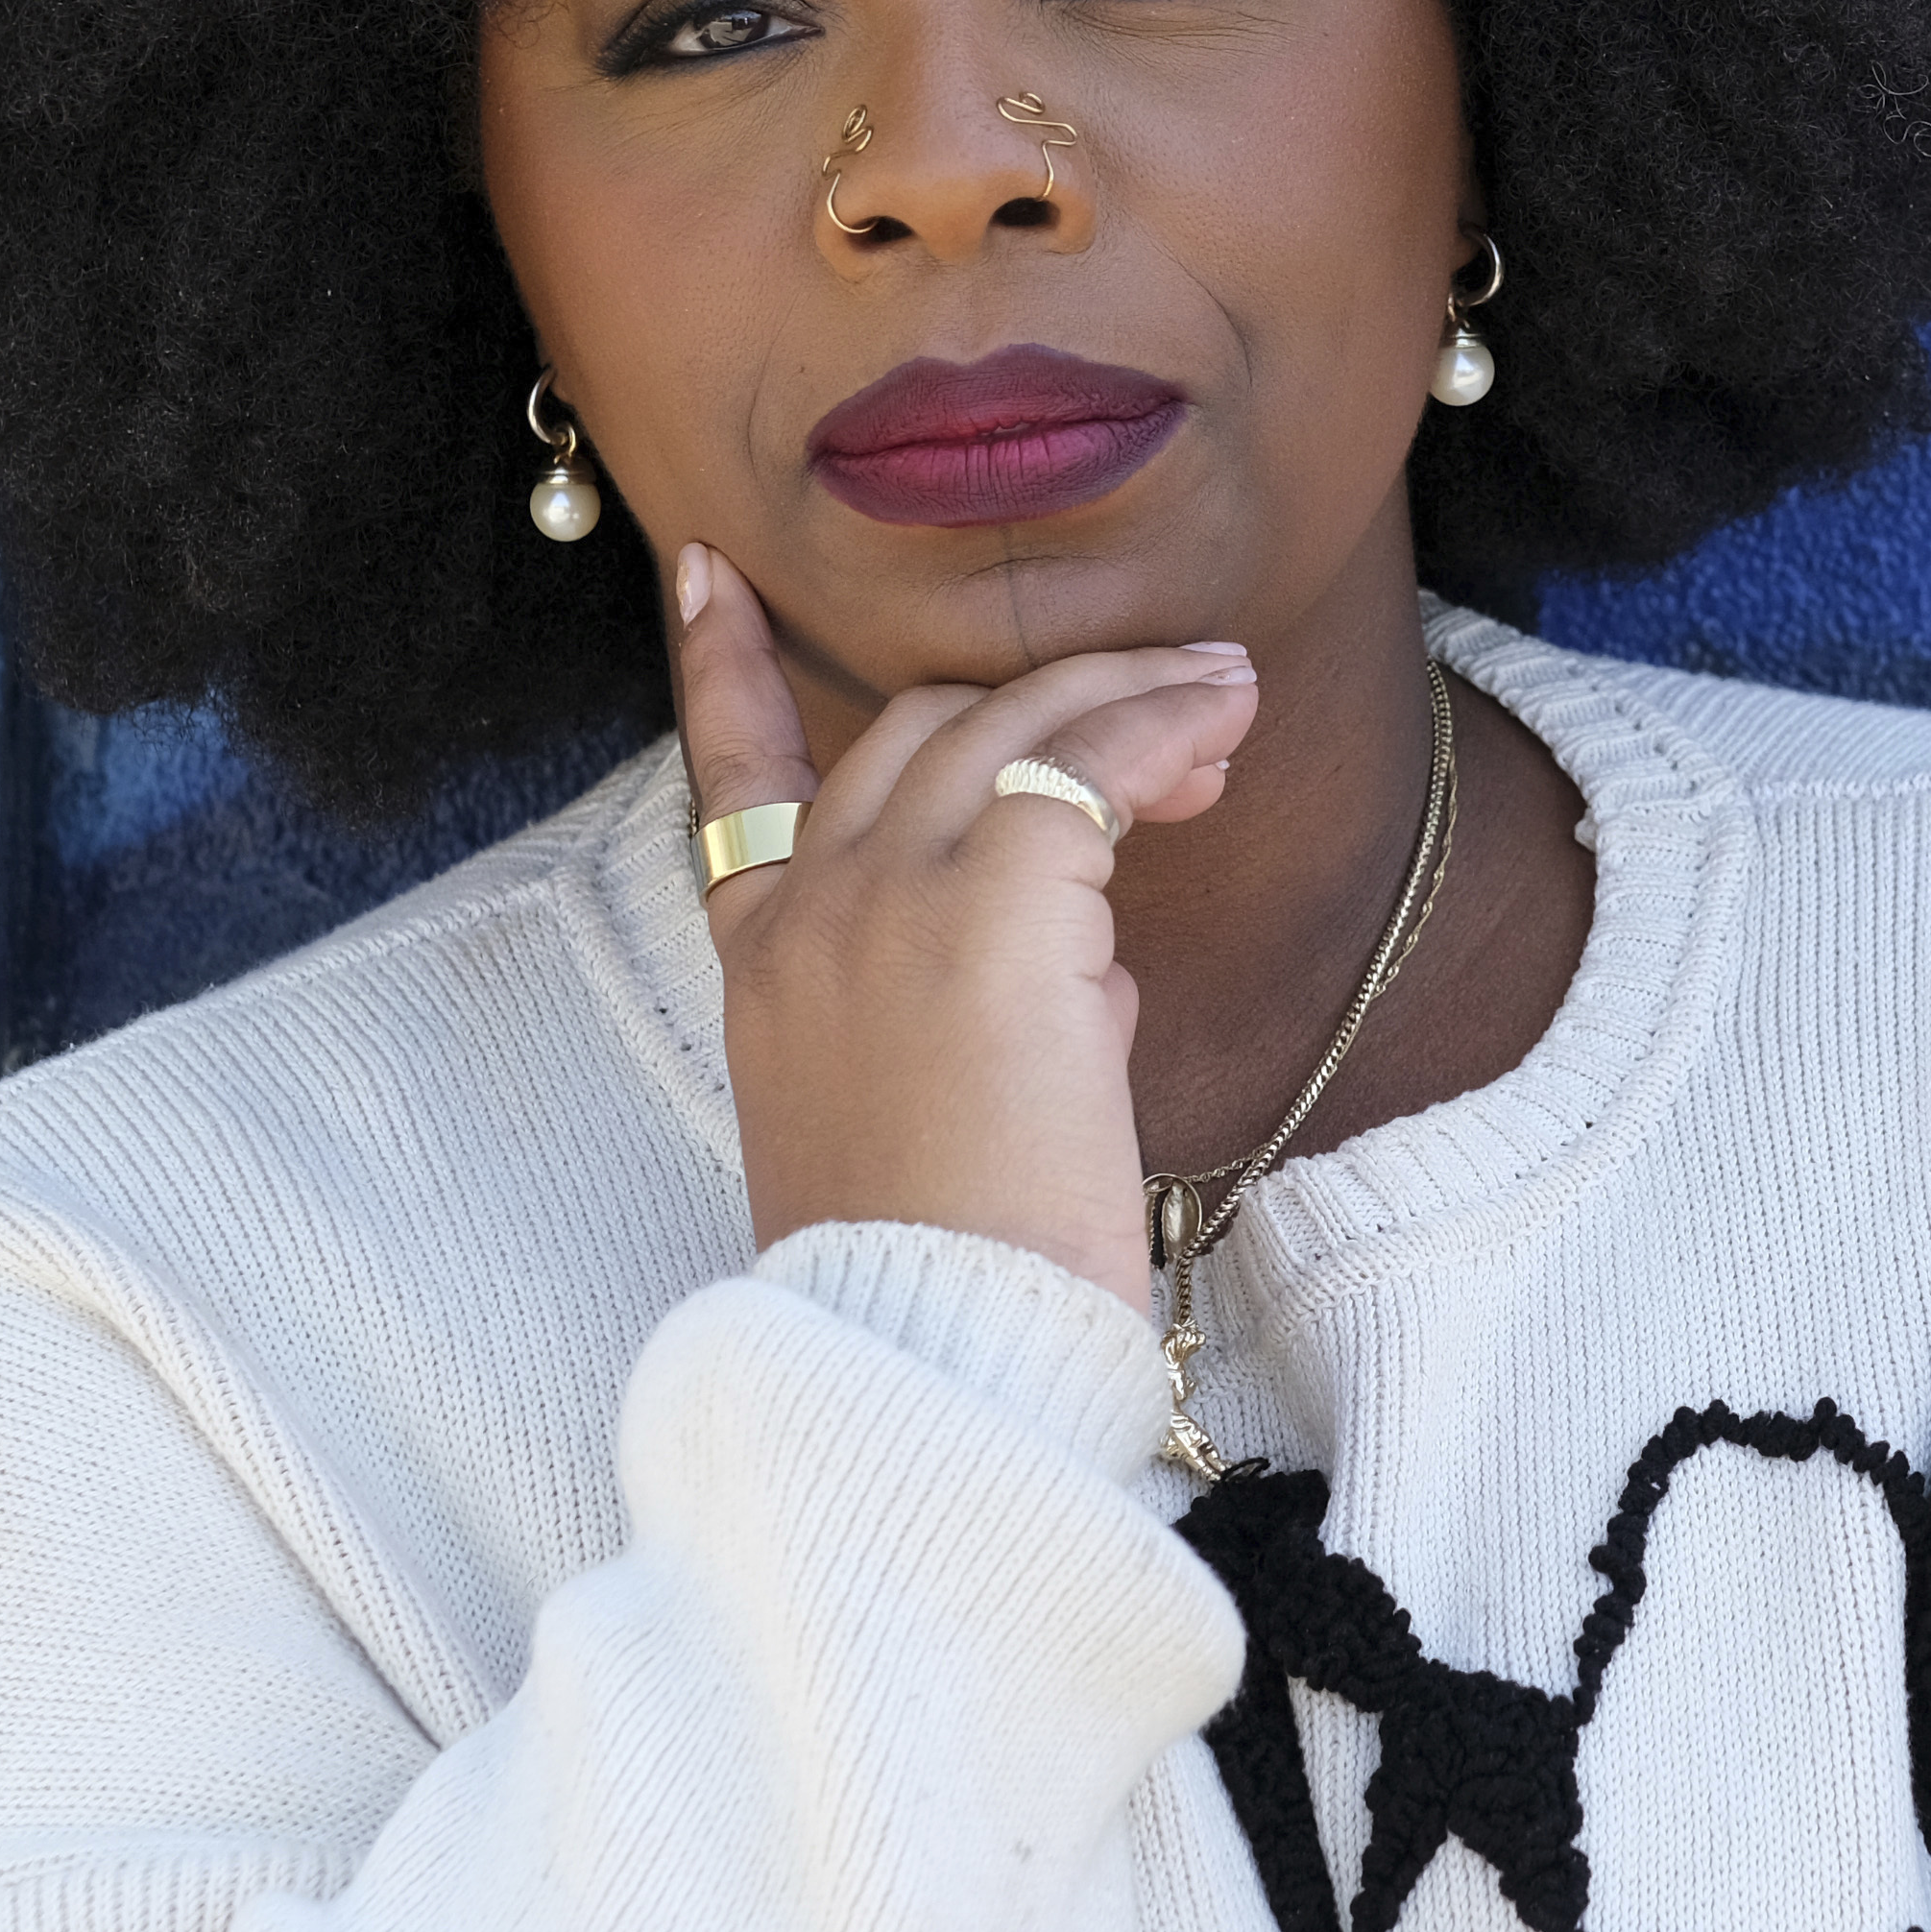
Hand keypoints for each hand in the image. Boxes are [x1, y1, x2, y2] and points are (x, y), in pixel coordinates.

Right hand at [673, 546, 1256, 1310]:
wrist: (935, 1352)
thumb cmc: (949, 1274)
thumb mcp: (925, 1121)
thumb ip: (983, 1013)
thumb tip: (1094, 973)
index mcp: (764, 967)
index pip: (734, 780)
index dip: (720, 667)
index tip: (707, 578)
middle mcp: (808, 913)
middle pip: (918, 728)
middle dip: (1044, 698)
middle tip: (1167, 712)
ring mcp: (886, 900)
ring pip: (1006, 724)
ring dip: (1125, 693)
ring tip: (1222, 695)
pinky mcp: (991, 908)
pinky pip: (1082, 765)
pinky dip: (1160, 726)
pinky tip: (1223, 725)